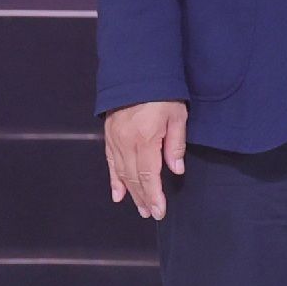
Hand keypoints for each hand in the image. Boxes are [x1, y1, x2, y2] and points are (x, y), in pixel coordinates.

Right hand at [104, 100, 188, 219]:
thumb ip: (175, 144)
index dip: (154, 196)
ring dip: (131, 193)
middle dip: (143, 198)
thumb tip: (176, 170)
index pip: (149, 176)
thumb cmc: (162, 92)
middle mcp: (126, 143)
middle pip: (134, 178)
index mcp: (145, 139)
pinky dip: (114, 180)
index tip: (159, 211)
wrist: (137, 72)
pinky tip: (118, 194)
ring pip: (122, 173)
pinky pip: (111, 162)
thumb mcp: (177, 115)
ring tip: (140, 208)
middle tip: (151, 214)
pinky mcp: (109, 135)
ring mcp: (115, 139)